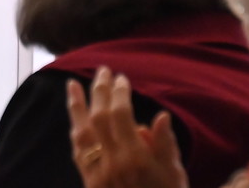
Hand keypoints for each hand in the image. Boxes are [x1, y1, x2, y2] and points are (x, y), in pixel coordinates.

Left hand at [66, 69, 186, 187]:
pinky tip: (74, 118)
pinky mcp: (89, 181)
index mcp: (137, 159)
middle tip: (102, 71)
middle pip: (100, 118)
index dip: (119, 94)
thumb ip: (166, 146)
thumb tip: (160, 116)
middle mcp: (114, 163)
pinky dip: (75, 129)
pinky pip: (78, 150)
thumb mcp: (175, 175)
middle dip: (100, 91)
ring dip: (77, 106)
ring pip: (83, 132)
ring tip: (73, 84)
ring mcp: (98, 173)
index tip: (121, 78)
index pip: (121, 116)